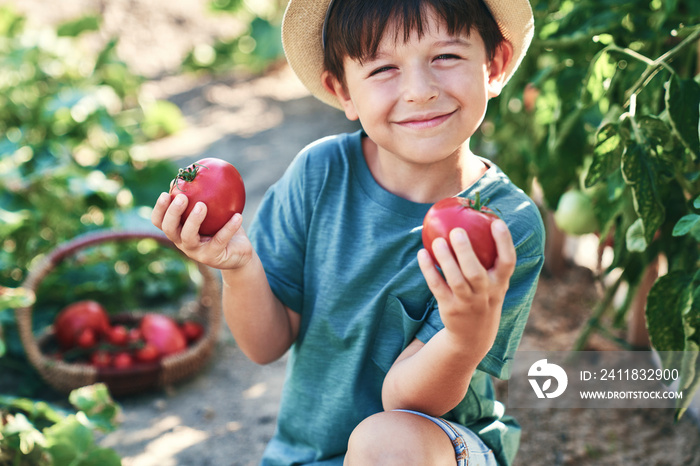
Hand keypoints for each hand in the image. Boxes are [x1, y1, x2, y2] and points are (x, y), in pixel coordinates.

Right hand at [151, 192, 252, 269]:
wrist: (238, 252)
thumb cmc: (221, 226)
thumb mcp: (212, 211)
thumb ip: (202, 195)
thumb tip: (195, 170)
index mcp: (177, 230)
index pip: (160, 221)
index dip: (159, 209)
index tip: (166, 193)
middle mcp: (182, 242)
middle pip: (169, 229)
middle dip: (172, 212)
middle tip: (182, 197)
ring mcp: (196, 252)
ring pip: (189, 236)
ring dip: (194, 220)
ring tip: (202, 205)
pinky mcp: (213, 257)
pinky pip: (220, 239)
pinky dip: (229, 227)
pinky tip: (238, 216)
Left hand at [417, 220, 515, 354]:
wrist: (473, 337)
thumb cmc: (483, 297)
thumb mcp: (493, 282)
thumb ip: (490, 257)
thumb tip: (477, 219)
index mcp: (500, 284)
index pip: (508, 262)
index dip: (504, 242)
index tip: (497, 222)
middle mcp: (486, 294)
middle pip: (477, 273)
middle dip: (467, 252)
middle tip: (457, 230)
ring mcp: (467, 303)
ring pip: (456, 281)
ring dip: (446, 260)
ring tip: (437, 240)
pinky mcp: (450, 309)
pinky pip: (437, 287)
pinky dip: (429, 270)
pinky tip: (422, 253)